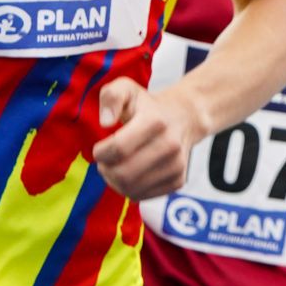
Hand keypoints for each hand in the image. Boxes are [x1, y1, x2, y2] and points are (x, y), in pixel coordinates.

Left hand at [91, 80, 197, 200]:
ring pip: (131, 189)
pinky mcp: (179, 180)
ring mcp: (177, 164)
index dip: (100, 152)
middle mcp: (170, 144)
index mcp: (155, 121)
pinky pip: (142, 196)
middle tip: (106, 161)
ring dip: (115, 182)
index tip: (101, 147)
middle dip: (105, 170)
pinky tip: (132, 174)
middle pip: (122, 174)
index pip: (117, 149)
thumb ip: (111, 97)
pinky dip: (130, 189)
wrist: (185, 117)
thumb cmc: (147, 106)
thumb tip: (106, 122)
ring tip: (117, 167)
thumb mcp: (127, 89)